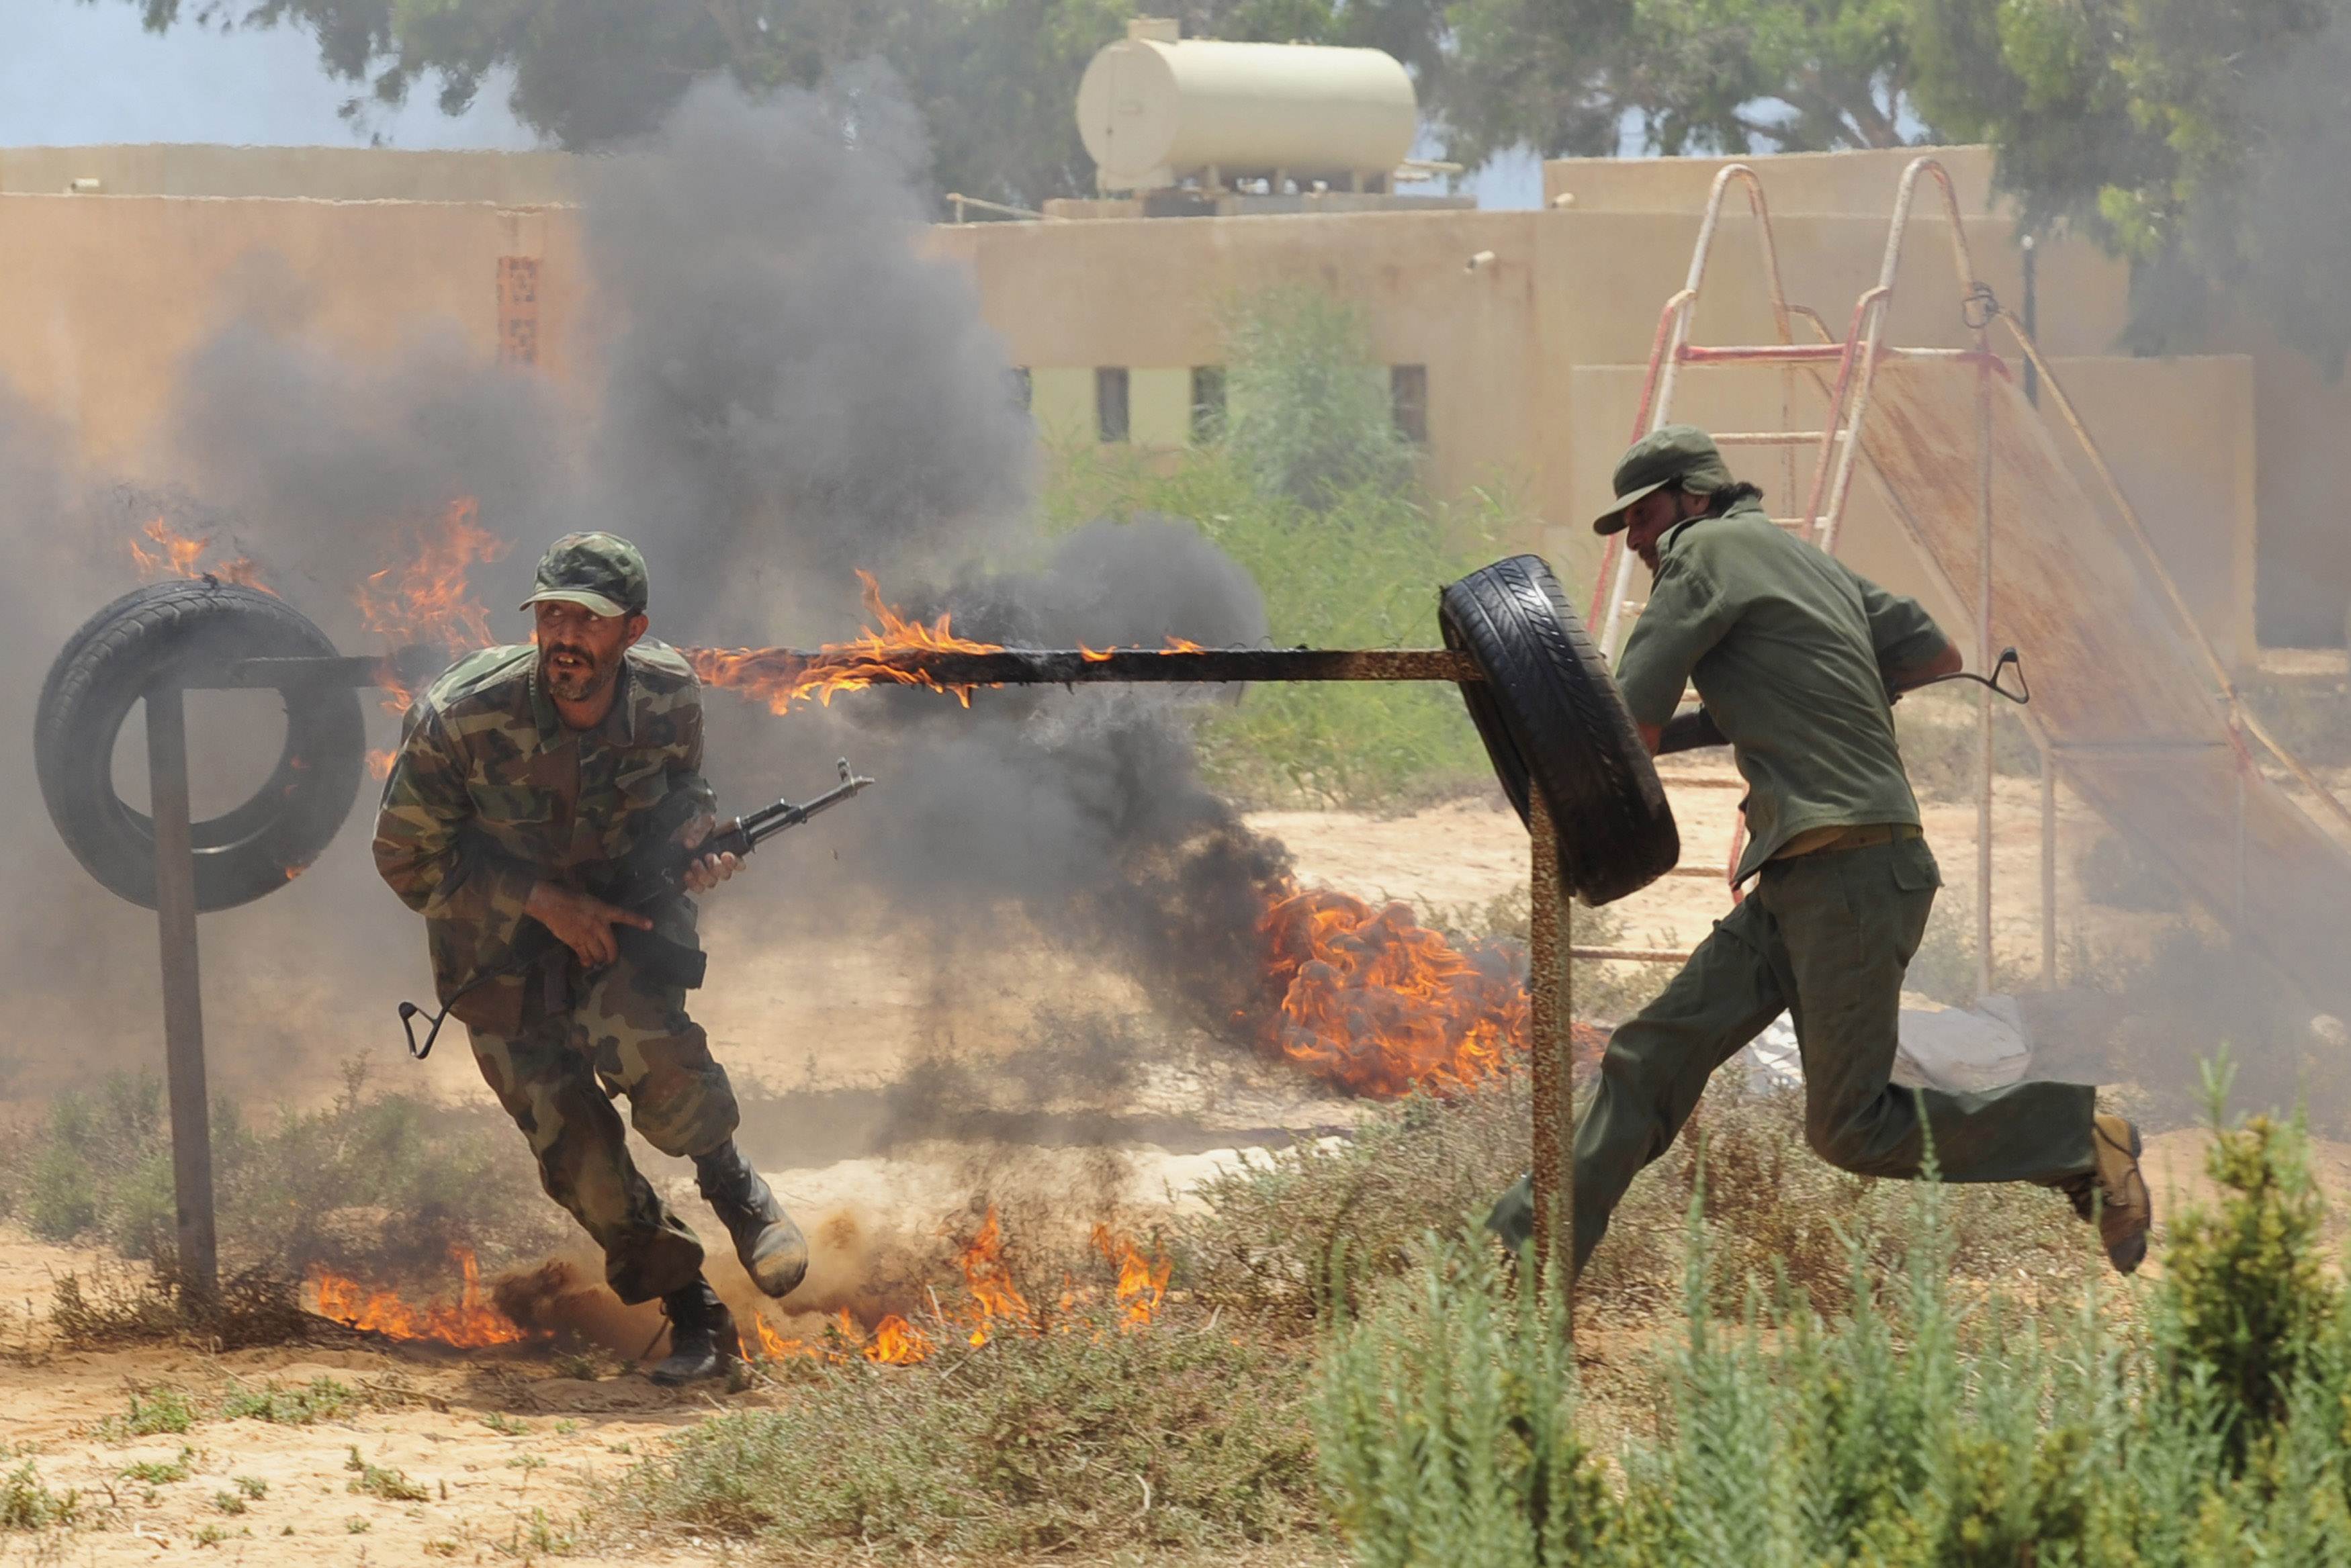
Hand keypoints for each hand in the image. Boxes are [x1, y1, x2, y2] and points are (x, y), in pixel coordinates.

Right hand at [524, 881, 651, 968]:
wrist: (550, 903)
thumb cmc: (570, 897)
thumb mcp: (590, 900)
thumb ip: (599, 911)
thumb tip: (602, 920)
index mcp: (604, 910)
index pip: (625, 916)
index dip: (638, 921)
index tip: (650, 925)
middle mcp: (599, 925)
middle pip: (612, 946)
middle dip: (612, 955)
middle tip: (611, 959)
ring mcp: (587, 935)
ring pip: (599, 954)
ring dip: (600, 959)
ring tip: (599, 961)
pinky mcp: (575, 942)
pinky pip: (584, 956)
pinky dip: (586, 961)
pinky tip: (587, 963)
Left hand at [679, 813, 741, 895]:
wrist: (669, 842)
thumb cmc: (686, 832)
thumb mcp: (695, 823)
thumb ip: (700, 826)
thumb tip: (692, 841)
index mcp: (722, 849)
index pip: (738, 862)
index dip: (735, 862)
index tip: (726, 856)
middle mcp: (716, 864)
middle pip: (726, 874)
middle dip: (718, 867)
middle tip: (708, 856)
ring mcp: (705, 874)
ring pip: (712, 882)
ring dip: (704, 874)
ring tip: (694, 863)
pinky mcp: (694, 882)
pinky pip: (699, 888)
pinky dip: (693, 883)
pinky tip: (687, 874)